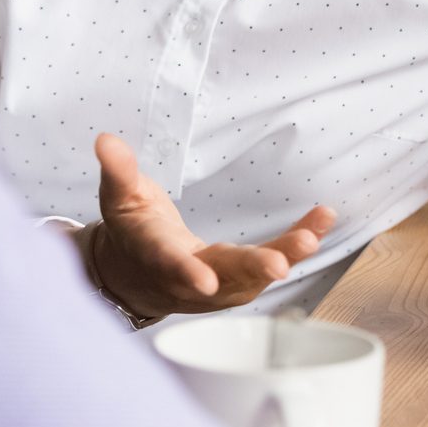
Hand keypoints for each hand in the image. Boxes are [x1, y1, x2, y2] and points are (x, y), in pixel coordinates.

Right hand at [85, 132, 336, 320]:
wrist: (139, 275)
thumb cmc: (132, 231)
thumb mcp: (119, 197)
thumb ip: (118, 171)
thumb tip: (105, 140)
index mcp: (155, 256)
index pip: (168, 265)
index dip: (184, 273)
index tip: (203, 281)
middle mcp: (189, 279)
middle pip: (223, 277)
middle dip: (251, 269)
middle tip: (279, 266)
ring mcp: (219, 286)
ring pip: (254, 276)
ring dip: (285, 257)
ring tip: (311, 237)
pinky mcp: (241, 280)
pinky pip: (273, 263)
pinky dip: (298, 244)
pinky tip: (322, 221)